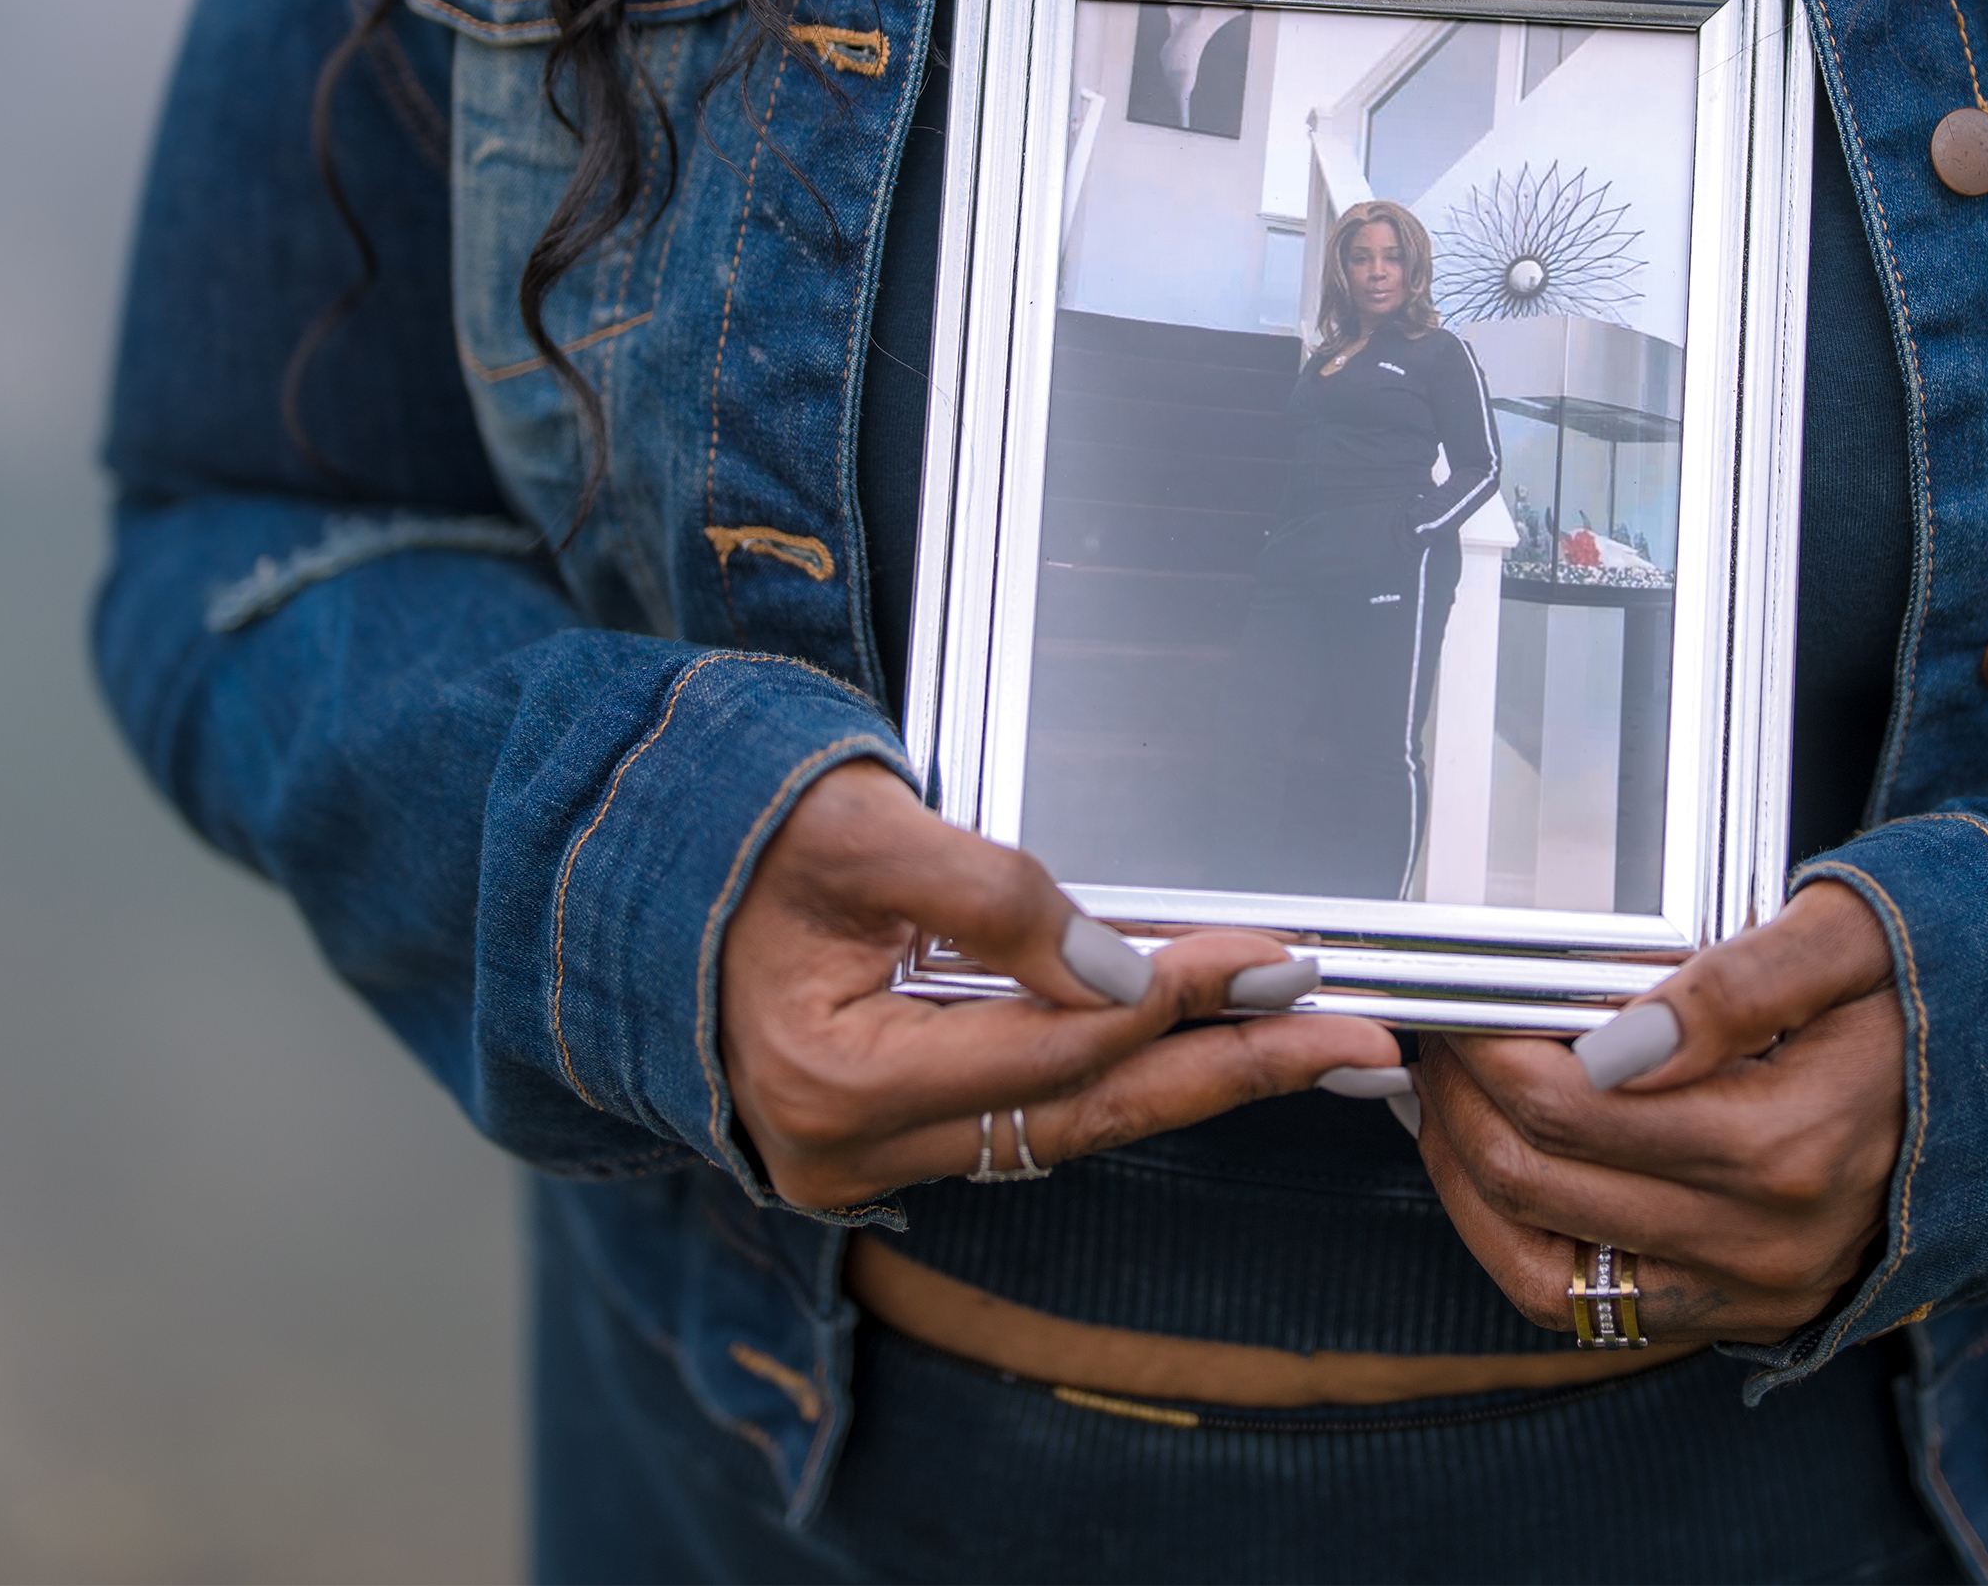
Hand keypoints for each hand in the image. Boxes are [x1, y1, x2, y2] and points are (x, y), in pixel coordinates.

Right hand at [720, 760, 1399, 1210]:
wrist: (626, 880)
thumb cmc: (730, 835)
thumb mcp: (859, 827)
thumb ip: (989, 894)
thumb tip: (1126, 966)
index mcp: (838, 1080)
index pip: (1056, 1044)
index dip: (1179, 996)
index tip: (1280, 956)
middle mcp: (853, 1149)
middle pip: (1087, 1112)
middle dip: (1235, 1071)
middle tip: (1361, 1043)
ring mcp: (866, 1161)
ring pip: (1071, 1127)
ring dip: (1196, 1082)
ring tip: (1318, 1052)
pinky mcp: (885, 1143)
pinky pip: (1031, 1119)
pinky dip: (1125, 1081)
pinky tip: (1207, 1055)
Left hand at [1413, 883, 1900, 1343]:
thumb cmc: (1927, 990)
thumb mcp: (1850, 940)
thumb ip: (1737, 982)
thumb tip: (1618, 1039)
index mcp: (1787, 1142)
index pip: (1571, 1104)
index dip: (1490, 1046)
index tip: (1462, 993)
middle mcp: (1764, 1240)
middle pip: (1538, 1179)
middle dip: (1462, 1099)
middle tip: (1440, 1032)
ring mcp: (1751, 1294)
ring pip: (1539, 1267)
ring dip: (1467, 1179)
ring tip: (1448, 1100)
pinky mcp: (1740, 1317)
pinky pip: (1585, 1312)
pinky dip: (1517, 1245)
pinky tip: (1497, 1173)